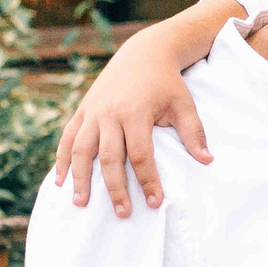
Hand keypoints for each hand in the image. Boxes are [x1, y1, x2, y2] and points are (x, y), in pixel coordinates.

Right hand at [51, 35, 210, 217]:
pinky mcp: (83, 110)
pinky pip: (68, 138)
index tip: (155, 202)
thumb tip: (207, 161)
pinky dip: (62, 159)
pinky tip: (60, 181)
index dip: (147, 180)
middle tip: (122, 213)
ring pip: (81, 150)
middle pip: (110, 157)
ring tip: (81, 204)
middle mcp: (110, 113)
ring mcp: (93, 112)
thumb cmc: (167, 83)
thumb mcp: (184, 104)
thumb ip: (194, 133)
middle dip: (115, 188)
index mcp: (136, 112)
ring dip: (80, 178)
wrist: (143, 52)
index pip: (141, 155)